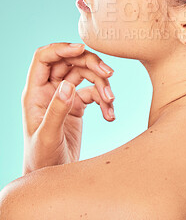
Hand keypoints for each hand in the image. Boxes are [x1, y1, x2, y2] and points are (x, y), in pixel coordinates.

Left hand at [21, 42, 115, 174]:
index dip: (61, 48)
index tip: (83, 48)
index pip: (44, 58)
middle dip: (91, 65)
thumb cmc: (43, 160)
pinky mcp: (77, 105)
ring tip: (111, 101)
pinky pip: (94, 93)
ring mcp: (64, 97)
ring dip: (101, 85)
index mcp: (35, 93)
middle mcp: (49, 90)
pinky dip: (105, 101)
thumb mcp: (48, 136)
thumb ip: (56, 110)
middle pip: (70, 63)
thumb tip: (68, 84)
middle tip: (109, 74)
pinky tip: (110, 115)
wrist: (54, 177)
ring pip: (85, 76)